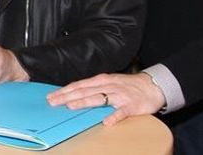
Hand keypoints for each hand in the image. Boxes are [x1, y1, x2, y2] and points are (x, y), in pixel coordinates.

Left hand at [46, 72, 165, 125]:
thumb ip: (92, 88)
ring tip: (71, 107)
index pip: (79, 85)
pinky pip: (122, 112)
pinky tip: (106, 122)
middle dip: (67, 96)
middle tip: (53, 102)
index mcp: (100, 80)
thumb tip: (73, 94)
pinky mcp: (131, 105)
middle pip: (84, 91)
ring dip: (84, 102)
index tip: (51, 96)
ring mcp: (119, 95)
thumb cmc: (126, 85)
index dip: (64, 91)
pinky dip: (114, 116)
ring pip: (99, 98)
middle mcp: (108, 86)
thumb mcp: (107, 83)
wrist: (151, 86)